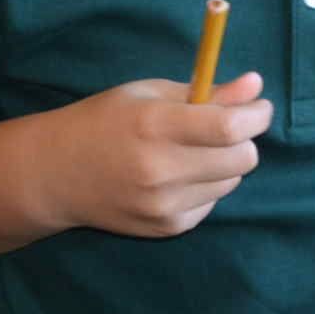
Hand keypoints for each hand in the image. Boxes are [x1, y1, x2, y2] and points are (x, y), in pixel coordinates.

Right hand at [41, 71, 271, 237]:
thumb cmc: (105, 121)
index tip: (259, 108)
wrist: (56, 174)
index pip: (229, 127)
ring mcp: (162, 204)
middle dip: (244, 139)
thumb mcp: (150, 94)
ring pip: (231, 182)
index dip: (256, 116)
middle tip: (226, 127)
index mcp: (154, 125)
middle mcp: (160, 169)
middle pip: (241, 159)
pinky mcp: (165, 227)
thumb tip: (256, 85)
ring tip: (191, 151)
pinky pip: (211, 203)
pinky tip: (175, 176)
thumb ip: (207, 92)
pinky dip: (205, 187)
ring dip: (224, 164)